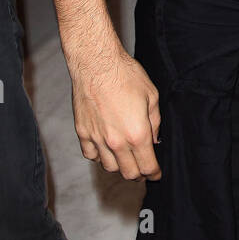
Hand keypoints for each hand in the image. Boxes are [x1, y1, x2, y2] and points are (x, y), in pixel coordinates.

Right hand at [71, 47, 161, 180]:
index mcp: (137, 134)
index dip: (154, 173)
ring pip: (109, 167)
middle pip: (128, 173)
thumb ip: (155, 122)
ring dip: (119, 165)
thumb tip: (154, 139)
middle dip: (139, 173)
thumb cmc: (126, 75)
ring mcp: (97, 139)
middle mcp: (116, 142)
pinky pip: (90, 155)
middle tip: (143, 168)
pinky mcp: (82, 133)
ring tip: (125, 157)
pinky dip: (99, 157)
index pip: (147, 166)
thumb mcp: (152, 96)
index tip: (156, 174)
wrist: (97, 64)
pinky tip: (105, 149)